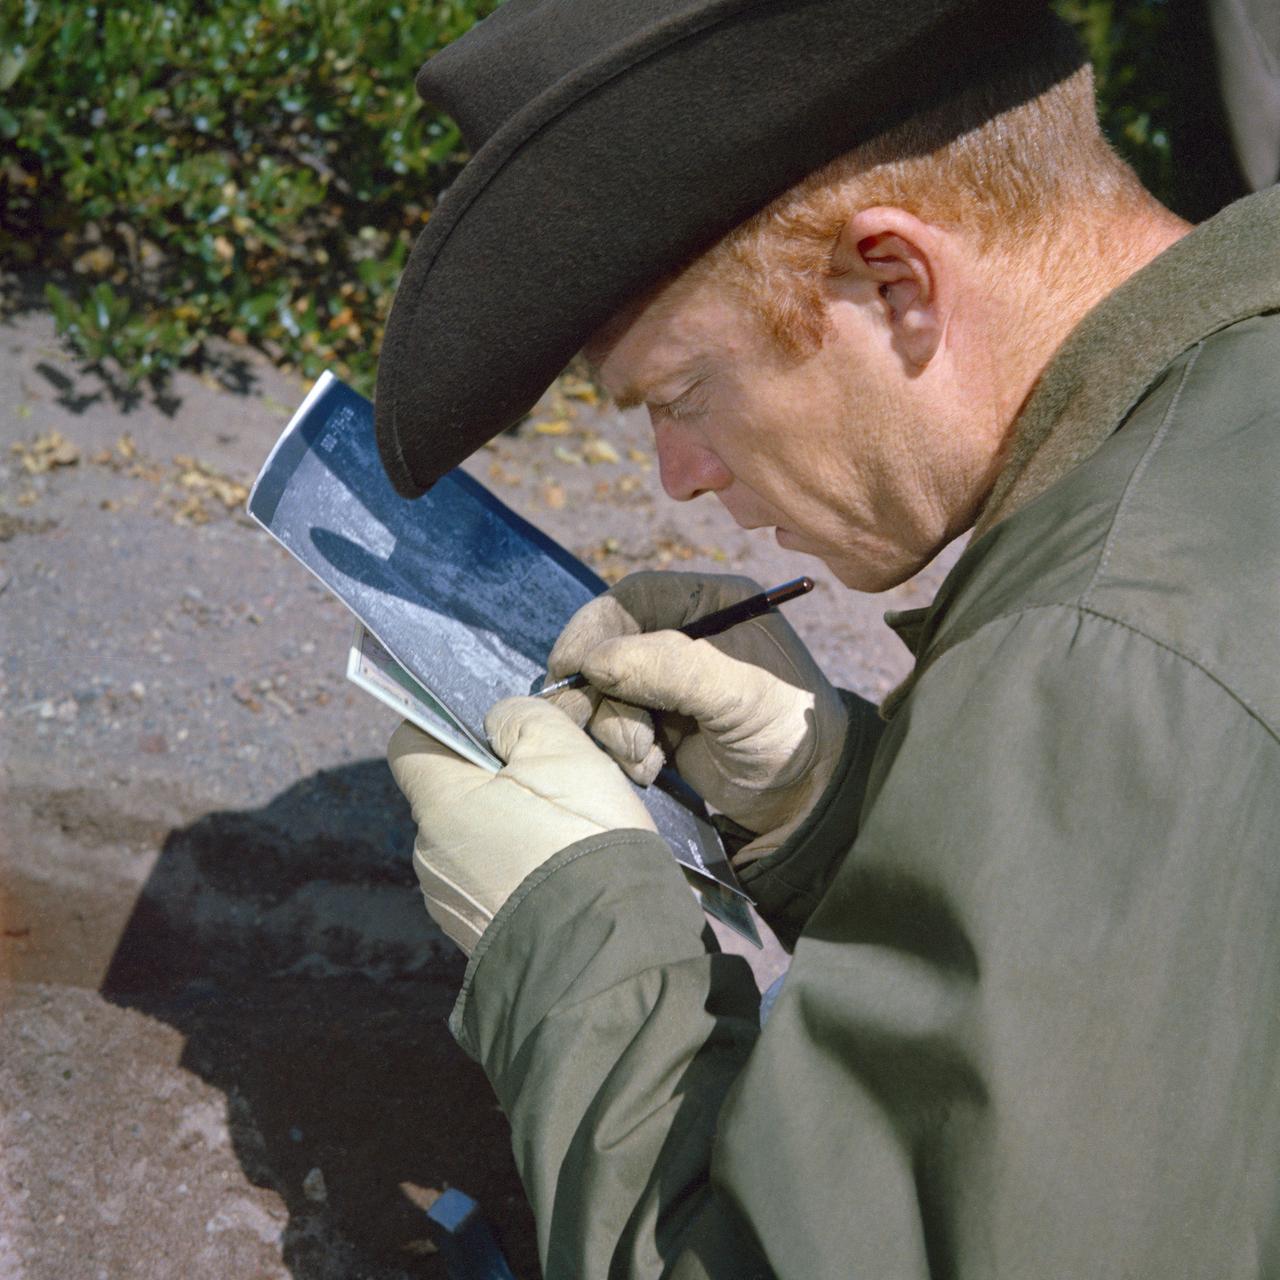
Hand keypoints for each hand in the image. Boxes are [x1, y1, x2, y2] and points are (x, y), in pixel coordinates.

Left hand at [388, 696, 655, 953]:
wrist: (609, 956)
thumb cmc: (583, 841)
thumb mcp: (564, 753)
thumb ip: (522, 717)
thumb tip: (499, 719)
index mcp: (438, 804)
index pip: (411, 741)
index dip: (448, 722)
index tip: (495, 725)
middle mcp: (429, 856)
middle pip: (449, 793)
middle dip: (492, 779)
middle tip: (551, 780)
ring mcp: (451, 904)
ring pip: (473, 840)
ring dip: (508, 826)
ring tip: (566, 832)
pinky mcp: (479, 939)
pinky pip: (491, 884)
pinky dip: (519, 870)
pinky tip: (562, 873)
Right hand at [547, 571, 847, 858]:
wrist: (806, 799)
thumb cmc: (788, 731)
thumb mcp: (737, 692)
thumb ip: (667, 668)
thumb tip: (594, 663)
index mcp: (710, 604)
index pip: (633, 598)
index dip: (593, 627)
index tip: (570, 666)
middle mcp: (682, 635)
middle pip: (607, 645)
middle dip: (599, 689)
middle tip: (585, 721)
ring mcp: (665, 682)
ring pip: (603, 691)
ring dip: (614, 728)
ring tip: (647, 758)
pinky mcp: (655, 724)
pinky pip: (612, 727)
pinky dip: (622, 751)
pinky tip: (653, 768)